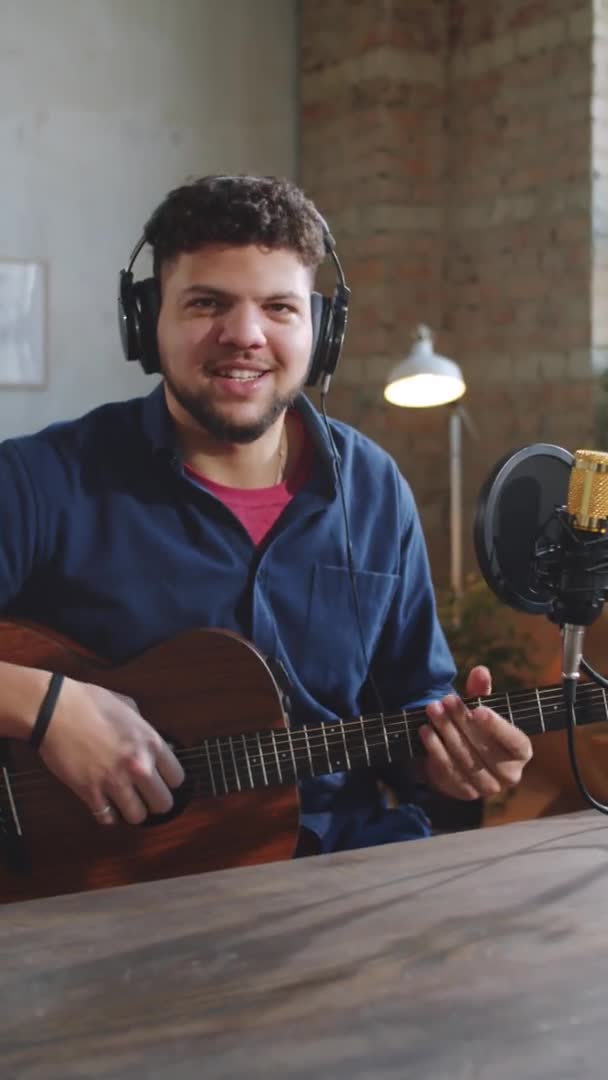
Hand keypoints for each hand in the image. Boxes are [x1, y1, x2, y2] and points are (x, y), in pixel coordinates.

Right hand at [39, 678, 184, 824]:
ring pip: (137, 816)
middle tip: (147, 798)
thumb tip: (153, 742)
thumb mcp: (128, 706)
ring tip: (126, 805)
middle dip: (156, 802)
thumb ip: (143, 727)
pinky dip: (107, 815)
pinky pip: (107, 818)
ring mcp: (115, 781)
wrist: (55, 710)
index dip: (169, 782)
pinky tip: (105, 806)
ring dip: (132, 812)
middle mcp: (138, 765)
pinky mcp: (91, 792)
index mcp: (150, 742)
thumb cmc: (89, 702)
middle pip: (163, 803)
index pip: (177, 778)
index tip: (162, 782)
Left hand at [419, 666, 531, 800]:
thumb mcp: (481, 708)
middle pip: (485, 749)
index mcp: (521, 752)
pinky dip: (435, 749)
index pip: (514, 741)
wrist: (462, 758)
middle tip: (446, 700)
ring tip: (433, 710)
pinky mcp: (466, 792)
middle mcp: (509, 774)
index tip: (478, 710)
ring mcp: (488, 787)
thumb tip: (480, 671)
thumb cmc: (478, 729)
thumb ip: (481, 692)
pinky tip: (426, 731)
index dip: (497, 726)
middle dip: (462, 722)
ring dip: (446, 733)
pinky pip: (449, 771)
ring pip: (465, 760)